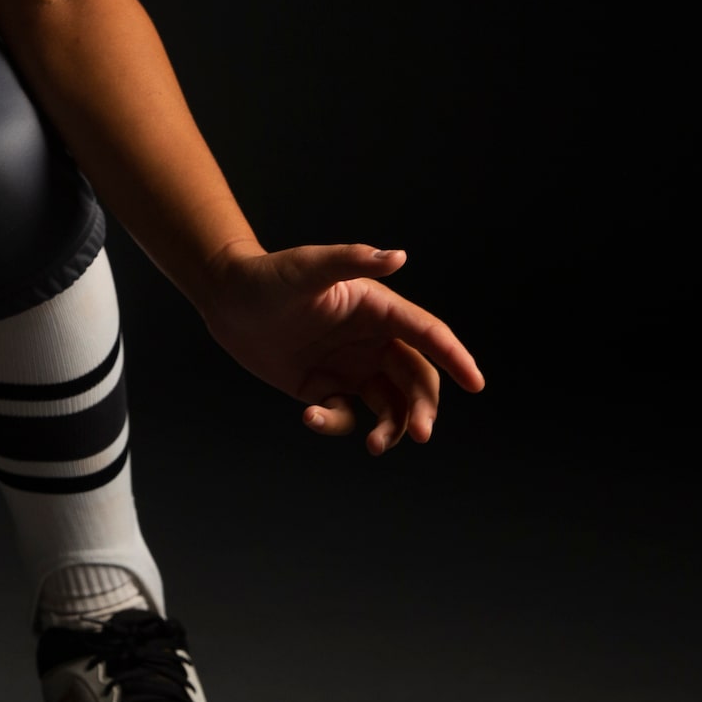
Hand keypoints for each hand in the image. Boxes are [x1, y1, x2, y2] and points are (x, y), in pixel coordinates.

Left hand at [201, 244, 482, 453]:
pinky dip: (336, 423)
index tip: (475, 383)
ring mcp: (350, 366)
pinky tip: (310, 417)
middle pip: (416, 379)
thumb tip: (398, 256)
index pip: (427, 334)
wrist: (226, 299)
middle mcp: (372, 340)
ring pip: (389, 405)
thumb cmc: (269, 276)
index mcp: (378, 309)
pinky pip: (345, 414)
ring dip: (390, 428)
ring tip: (373, 446)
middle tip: (418, 434)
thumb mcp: (309, 267)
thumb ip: (352, 261)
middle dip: (423, 408)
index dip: (454, 357)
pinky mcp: (324, 388)